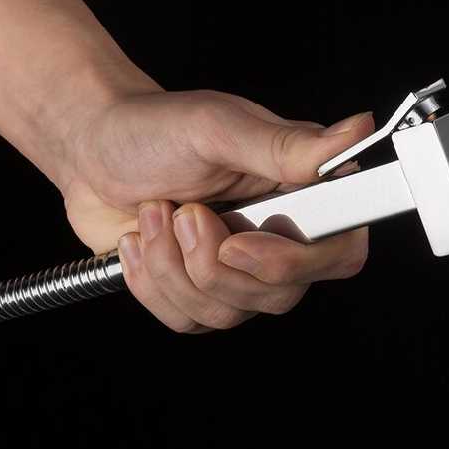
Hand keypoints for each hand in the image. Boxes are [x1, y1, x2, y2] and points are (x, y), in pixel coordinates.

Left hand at [59, 89, 375, 333]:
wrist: (91, 151)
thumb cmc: (154, 129)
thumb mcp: (218, 128)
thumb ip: (287, 145)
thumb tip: (358, 130)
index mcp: (303, 190)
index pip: (341, 252)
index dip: (294, 262)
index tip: (238, 242)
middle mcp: (282, 234)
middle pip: (281, 295)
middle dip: (213, 265)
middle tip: (184, 213)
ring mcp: (241, 269)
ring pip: (229, 314)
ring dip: (173, 267)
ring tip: (154, 214)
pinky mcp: (201, 293)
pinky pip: (189, 321)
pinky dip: (152, 283)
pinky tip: (140, 240)